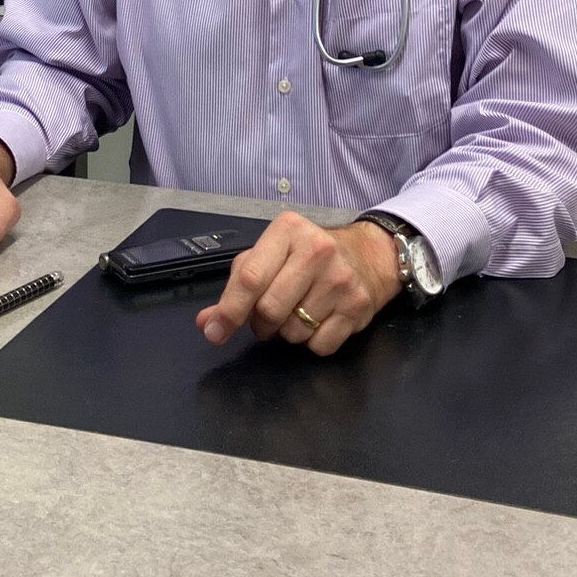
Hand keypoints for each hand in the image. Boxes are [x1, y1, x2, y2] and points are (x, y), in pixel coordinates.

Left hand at [195, 213, 401, 356]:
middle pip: (269, 310)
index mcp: (287, 231)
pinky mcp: (358, 306)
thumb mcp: (270, 256)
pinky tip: (318, 320)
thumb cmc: (309, 255)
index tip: (215, 332)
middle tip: (266, 318)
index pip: (250, 277)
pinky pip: (319, 346)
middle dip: (261, 324)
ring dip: (286, 333)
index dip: (229, 310)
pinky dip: (312, 343)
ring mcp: (341, 279)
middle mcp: (317, 250)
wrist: (369, 255)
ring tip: (297, 313)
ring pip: (293, 333)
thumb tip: (207, 323)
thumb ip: (237, 286)